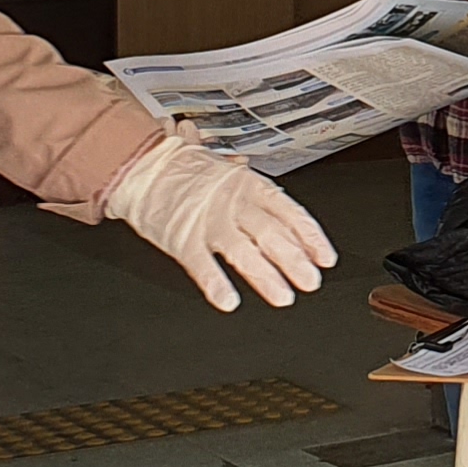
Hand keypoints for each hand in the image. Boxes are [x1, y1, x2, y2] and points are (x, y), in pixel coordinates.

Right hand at [102, 137, 338, 311]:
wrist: (142, 166)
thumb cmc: (186, 170)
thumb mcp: (230, 170)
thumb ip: (259, 194)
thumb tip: (289, 215)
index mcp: (248, 185)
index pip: (289, 211)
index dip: (310, 236)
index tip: (325, 258)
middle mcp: (233, 203)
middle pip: (271, 234)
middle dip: (294, 260)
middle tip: (311, 282)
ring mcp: (208, 221)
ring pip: (243, 251)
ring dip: (265, 276)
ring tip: (283, 297)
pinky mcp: (182, 239)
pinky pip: (202, 264)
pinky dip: (216, 283)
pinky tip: (229, 301)